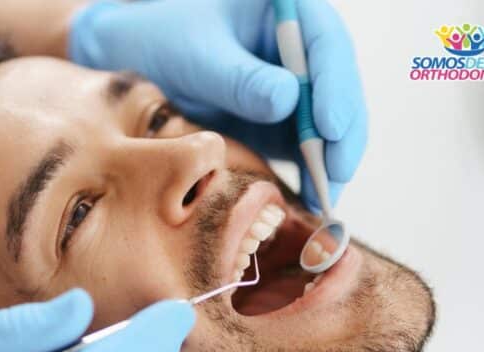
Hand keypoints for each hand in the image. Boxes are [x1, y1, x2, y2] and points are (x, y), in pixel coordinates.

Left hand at [70, 0, 366, 211]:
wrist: (141, 66)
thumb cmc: (166, 43)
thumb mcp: (196, 57)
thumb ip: (239, 78)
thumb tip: (288, 100)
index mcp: (287, 12)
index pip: (325, 43)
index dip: (335, 85)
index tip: (328, 124)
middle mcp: (301, 50)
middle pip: (338, 88)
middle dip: (342, 133)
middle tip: (335, 173)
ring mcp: (297, 88)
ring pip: (331, 125)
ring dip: (332, 162)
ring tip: (324, 199)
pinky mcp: (286, 123)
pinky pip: (309, 149)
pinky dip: (313, 175)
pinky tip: (311, 201)